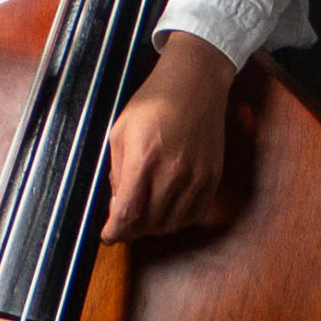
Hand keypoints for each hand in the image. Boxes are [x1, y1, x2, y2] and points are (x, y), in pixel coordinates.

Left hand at [99, 30, 236, 241]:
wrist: (195, 83)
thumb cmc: (154, 102)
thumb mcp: (121, 132)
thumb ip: (118, 172)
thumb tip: (118, 205)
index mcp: (144, 159)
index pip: (127, 214)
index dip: (115, 232)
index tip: (108, 236)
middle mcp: (173, 172)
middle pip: (150, 224)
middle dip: (132, 230)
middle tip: (124, 224)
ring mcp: (197, 177)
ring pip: (172, 223)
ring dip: (154, 226)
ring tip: (144, 216)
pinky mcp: (213, 177)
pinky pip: (195, 214)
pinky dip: (178, 219)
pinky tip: (168, 208)